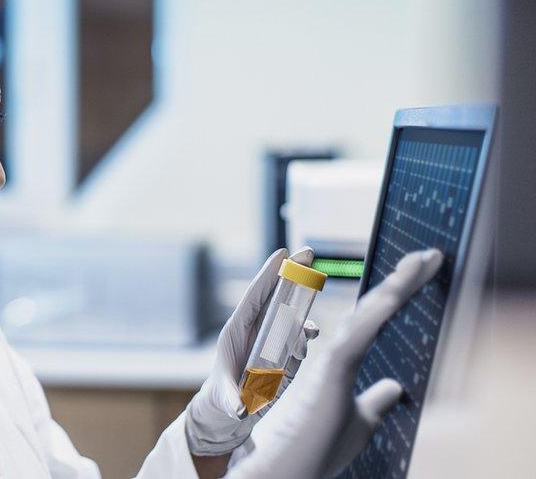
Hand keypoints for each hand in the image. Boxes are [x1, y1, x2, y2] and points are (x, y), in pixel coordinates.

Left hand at [185, 247, 318, 456]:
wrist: (231, 410)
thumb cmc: (223, 398)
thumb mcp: (225, 398)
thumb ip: (233, 400)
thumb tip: (241, 409)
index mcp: (236, 330)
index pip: (253, 296)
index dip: (267, 274)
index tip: (282, 253)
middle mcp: (255, 329)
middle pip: (275, 295)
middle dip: (291, 273)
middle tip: (309, 251)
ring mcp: (271, 338)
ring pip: (290, 314)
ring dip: (303, 312)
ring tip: (309, 329)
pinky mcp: (284, 351)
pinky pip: (299, 337)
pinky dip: (307, 335)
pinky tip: (311, 338)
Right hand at [225, 248, 443, 477]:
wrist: (284, 471)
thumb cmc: (313, 449)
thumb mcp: (358, 423)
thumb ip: (375, 401)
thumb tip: (396, 387)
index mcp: (341, 363)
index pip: (374, 321)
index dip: (398, 296)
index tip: (423, 272)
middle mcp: (334, 353)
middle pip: (373, 309)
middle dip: (404, 281)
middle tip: (429, 256)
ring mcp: (330, 359)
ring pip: (368, 314)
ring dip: (398, 287)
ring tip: (422, 262)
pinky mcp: (330, 370)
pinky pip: (359, 334)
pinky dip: (379, 312)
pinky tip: (398, 294)